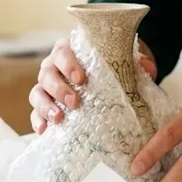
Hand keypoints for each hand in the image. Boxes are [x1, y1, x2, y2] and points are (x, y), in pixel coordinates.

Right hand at [29, 37, 156, 133]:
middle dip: (58, 88)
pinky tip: (44, 130)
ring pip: (37, 93)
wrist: (105, 77)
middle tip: (75, 101)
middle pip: (47, 74)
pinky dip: (37, 121)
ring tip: (59, 118)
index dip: (68, 64)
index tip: (81, 78)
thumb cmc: (111, 65)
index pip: (62, 52)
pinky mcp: (44, 105)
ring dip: (45, 106)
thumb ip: (135, 62)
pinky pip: (35, 112)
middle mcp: (53, 66)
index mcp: (69, 50)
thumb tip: (146, 67)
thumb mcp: (125, 61)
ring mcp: (46, 86)